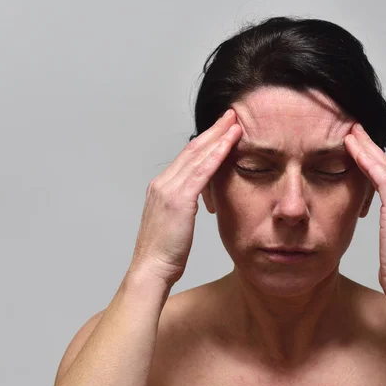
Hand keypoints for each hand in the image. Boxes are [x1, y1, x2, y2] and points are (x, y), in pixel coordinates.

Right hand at [129, 109, 241, 286]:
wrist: (151, 269)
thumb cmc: (164, 253)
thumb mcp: (174, 224)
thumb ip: (183, 206)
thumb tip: (196, 200)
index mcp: (161, 187)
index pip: (186, 157)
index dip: (204, 141)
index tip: (220, 129)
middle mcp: (162, 183)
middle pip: (192, 149)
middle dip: (213, 131)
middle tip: (230, 115)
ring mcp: (169, 189)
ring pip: (198, 155)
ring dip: (218, 136)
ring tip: (234, 122)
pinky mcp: (179, 199)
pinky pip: (202, 171)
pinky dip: (217, 154)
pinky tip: (230, 143)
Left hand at [344, 123, 385, 306]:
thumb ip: (385, 225)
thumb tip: (367, 216)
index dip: (373, 158)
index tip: (357, 144)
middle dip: (369, 145)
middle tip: (352, 128)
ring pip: (385, 167)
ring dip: (366, 148)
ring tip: (350, 133)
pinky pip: (383, 179)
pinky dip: (368, 163)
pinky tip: (354, 151)